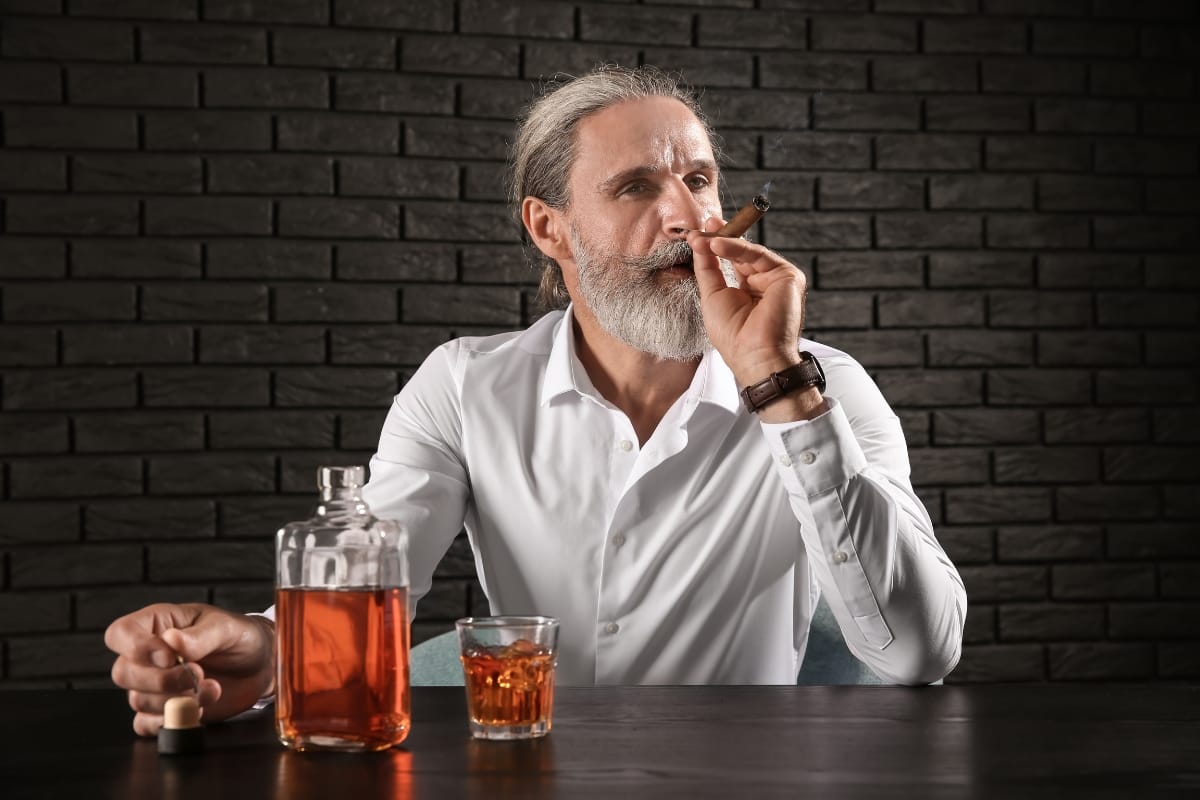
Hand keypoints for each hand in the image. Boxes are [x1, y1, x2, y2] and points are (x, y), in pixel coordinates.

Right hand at [105, 603, 274, 735]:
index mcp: (157, 624)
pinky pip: (145, 724)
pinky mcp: (163, 710)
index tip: (170, 657)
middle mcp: (148, 654)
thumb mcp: (226, 628)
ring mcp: (153, 684)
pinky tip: (197, 711)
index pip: (120, 634)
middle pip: (124, 673)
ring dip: (176, 700)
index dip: (136, 648)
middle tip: (199, 675)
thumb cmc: (240, 637)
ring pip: (138, 700)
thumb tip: (171, 641)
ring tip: (212, 689)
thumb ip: (200, 636)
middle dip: (163, 680)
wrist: (261, 666)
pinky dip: (168, 722)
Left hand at [687, 220, 808, 381]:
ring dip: (725, 241)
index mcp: (749, 291)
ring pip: (749, 252)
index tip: (697, 235)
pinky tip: (717, 244)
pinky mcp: (787, 276)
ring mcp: (777, 280)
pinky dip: (738, 248)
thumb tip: (698, 242)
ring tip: (704, 238)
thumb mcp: (712, 296)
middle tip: (702, 225)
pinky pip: (759, 255)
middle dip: (720, 237)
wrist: (754, 356)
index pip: (733, 262)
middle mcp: (765, 284)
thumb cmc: (733, 336)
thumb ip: (707, 268)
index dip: (716, 247)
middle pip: (742, 253)